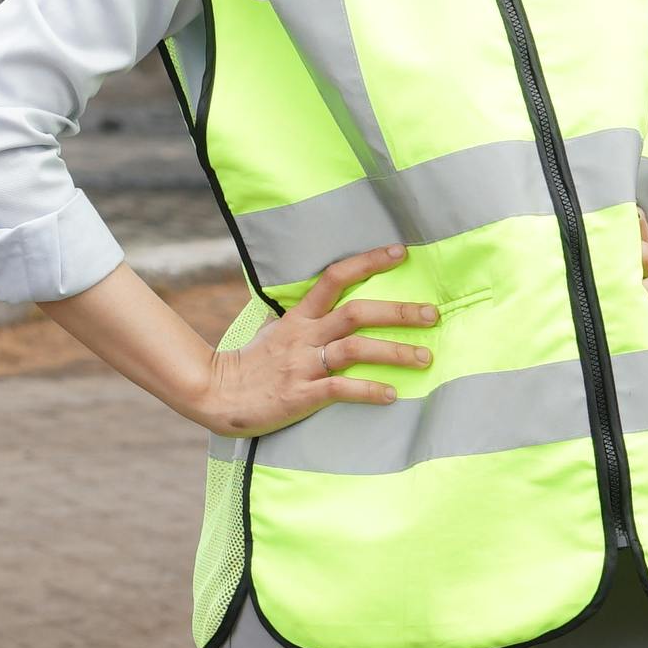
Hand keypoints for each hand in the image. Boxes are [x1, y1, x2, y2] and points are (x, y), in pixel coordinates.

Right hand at [191, 246, 437, 438]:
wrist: (215, 394)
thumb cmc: (250, 365)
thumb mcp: (273, 332)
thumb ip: (301, 321)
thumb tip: (325, 310)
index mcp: (298, 317)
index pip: (334, 278)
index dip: (368, 262)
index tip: (400, 252)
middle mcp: (303, 336)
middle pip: (355, 313)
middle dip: (397, 312)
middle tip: (431, 313)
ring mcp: (303, 365)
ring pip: (355, 349)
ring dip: (394, 352)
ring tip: (424, 357)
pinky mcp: (301, 395)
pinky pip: (341, 389)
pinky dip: (369, 391)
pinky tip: (392, 394)